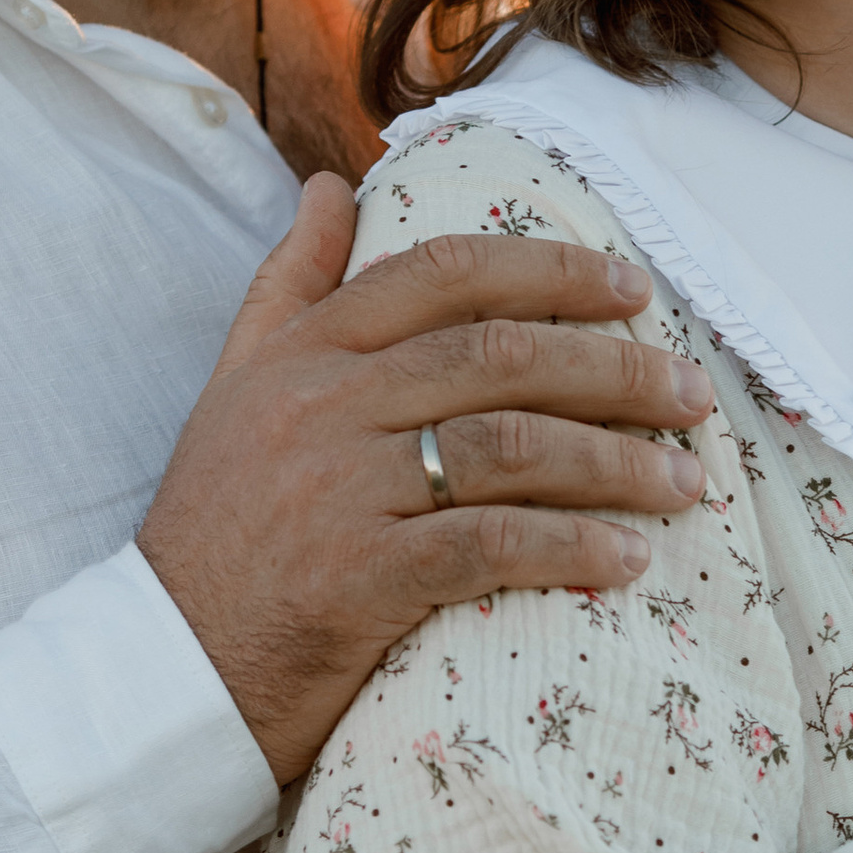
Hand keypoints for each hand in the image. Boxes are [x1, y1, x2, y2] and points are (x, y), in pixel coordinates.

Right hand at [140, 175, 712, 783]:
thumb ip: (288, 285)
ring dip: (614, 460)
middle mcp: (326, 405)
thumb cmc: (215, 529)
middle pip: (500, 355)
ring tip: (683, 479)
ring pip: (510, 444)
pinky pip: (490, 545)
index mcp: (306, 351)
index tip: (632, 290)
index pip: (444, 275)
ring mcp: (342, 490)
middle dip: (614, 368)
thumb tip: (329, 186)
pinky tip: (628, 557)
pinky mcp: (361, 579)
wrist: (161, 666)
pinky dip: (571, 546)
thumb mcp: (233, 387)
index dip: (551, 271)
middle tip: (691, 392)